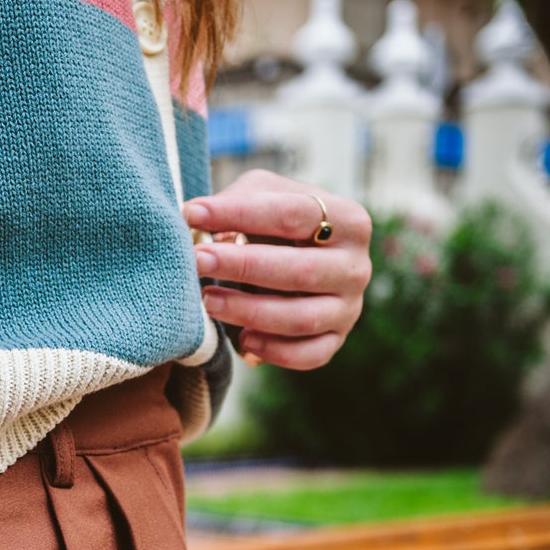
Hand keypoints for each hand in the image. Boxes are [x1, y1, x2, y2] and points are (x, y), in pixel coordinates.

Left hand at [186, 172, 372, 368]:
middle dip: (244, 266)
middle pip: (301, 270)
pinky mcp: (336, 339)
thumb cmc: (275, 220)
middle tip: (198, 260)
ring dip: (250, 311)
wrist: (297, 254)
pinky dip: (275, 351)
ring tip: (208, 299)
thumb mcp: (262, 194)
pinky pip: (309, 355)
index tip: (194, 214)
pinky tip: (242, 338)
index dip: (241, 214)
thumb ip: (236, 201)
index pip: (294, 215)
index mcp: (348, 220)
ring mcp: (350, 307)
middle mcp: (356, 265)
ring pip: (303, 318)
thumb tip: (198, 217)